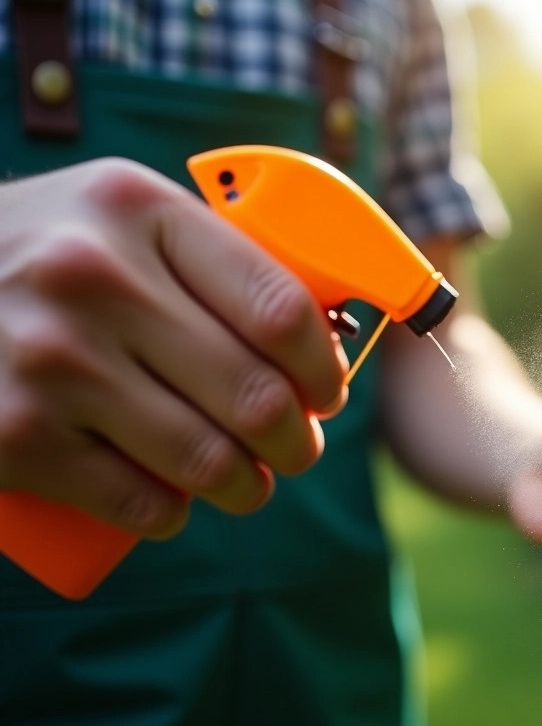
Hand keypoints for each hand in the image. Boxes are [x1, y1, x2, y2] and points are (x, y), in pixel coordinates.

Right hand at [0, 159, 347, 538]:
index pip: (280, 309)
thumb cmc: (49, 252)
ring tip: (248, 483)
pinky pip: (139, 503)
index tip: (327, 392)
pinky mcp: (15, 436)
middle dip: (298, 442)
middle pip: (256, 396)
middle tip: (296, 449)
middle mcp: (94, 279)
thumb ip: (213, 256)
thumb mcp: (124, 216)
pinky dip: (171, 514)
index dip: (322, 368)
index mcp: (140, 211)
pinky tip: (174, 502)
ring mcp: (51, 361)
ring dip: (248, 488)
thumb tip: (323, 337)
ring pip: (207, 461)